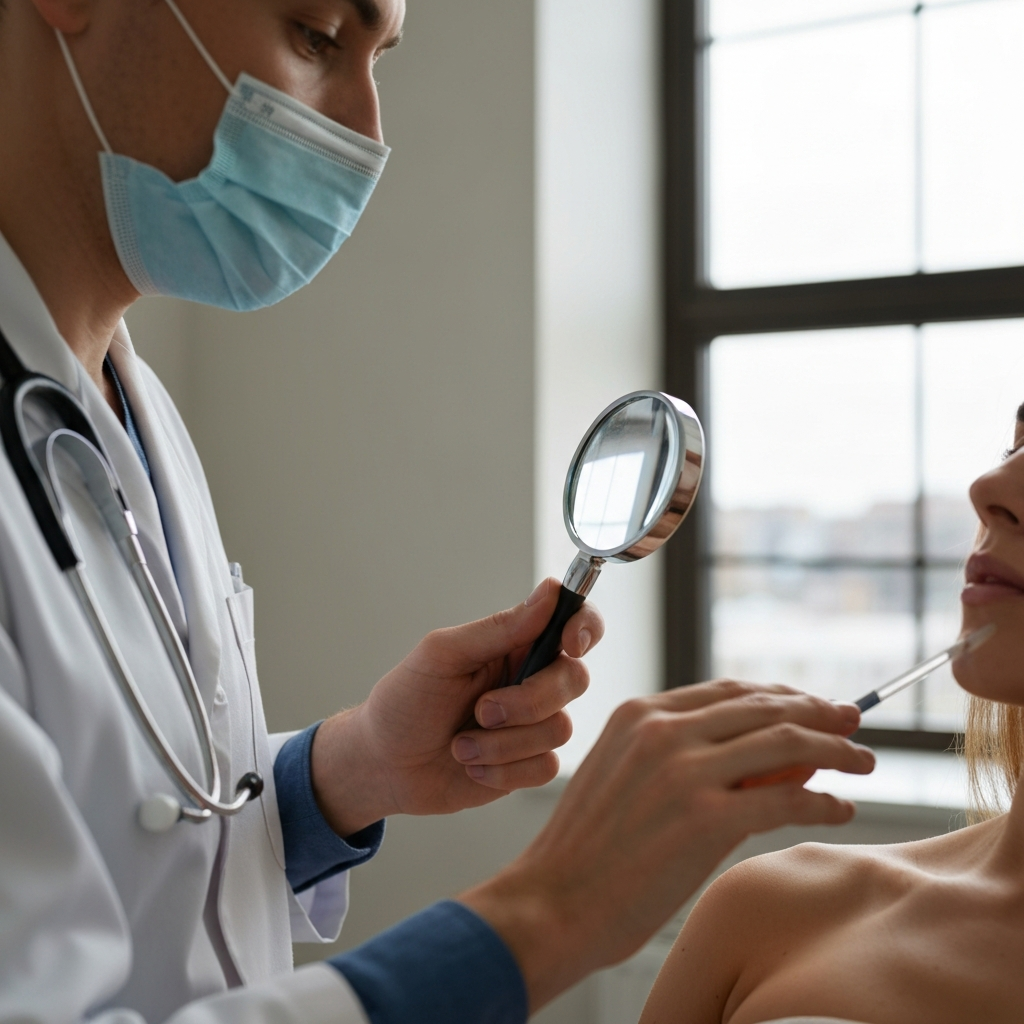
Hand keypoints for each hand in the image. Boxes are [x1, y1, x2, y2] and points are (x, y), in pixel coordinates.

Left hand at [309, 578, 604, 834]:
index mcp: (514, 643)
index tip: (569, 643)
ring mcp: (532, 724)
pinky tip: (471, 765)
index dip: (585, 628)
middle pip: (574, 680)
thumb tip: (549, 593)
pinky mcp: (528, 764)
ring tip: (461, 744)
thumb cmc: (405, 701)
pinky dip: (502, 770)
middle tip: (480, 710)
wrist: (383, 764)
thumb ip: (498, 628)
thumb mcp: (442, 655)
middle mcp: (531, 679)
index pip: (575, 623)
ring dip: (502, 744)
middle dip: (527, 702)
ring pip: (559, 730)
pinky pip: (546, 768)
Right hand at [458, 680, 873, 1011]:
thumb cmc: (587, 850)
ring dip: (835, 750)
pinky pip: (786, 800)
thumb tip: (756, 757)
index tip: (811, 704)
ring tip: (862, 761)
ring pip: (784, 743)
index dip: (779, 694)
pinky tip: (840, 808)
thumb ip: (676, 756)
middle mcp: (663, 730)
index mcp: (640, 714)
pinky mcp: (706, 818)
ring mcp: (684, 771)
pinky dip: (822, 801)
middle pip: (764, 707)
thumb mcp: (622, 776)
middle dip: (818, 711)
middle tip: (852, 722)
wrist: (553, 901)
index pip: (728, 691)